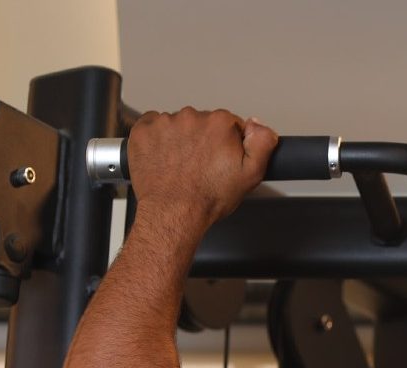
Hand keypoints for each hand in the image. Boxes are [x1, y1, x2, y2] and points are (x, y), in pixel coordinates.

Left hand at [127, 107, 277, 230]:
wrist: (173, 211)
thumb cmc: (207, 197)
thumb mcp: (252, 174)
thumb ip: (263, 142)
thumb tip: (258, 124)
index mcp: (219, 123)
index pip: (229, 123)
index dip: (227, 143)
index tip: (222, 159)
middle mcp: (192, 117)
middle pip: (202, 122)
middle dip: (203, 140)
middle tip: (201, 166)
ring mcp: (165, 123)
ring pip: (178, 125)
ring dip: (180, 140)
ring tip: (182, 165)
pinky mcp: (144, 131)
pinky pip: (152, 126)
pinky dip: (158, 139)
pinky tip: (165, 157)